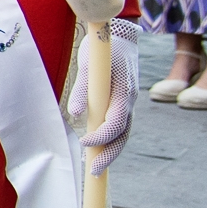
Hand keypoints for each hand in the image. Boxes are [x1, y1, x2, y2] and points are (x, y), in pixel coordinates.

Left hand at [64, 17, 140, 177]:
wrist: (121, 35)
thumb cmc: (102, 48)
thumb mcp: (88, 64)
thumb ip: (83, 89)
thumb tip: (75, 113)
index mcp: (125, 93)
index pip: (116, 123)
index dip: (101, 136)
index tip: (84, 144)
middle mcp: (131, 101)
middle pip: (123, 135)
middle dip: (109, 155)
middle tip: (93, 172)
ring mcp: (130, 103)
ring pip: (123, 133)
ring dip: (110, 151)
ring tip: (95, 168)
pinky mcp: (125, 103)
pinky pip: (120, 126)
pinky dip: (111, 139)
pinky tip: (99, 150)